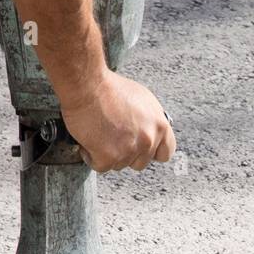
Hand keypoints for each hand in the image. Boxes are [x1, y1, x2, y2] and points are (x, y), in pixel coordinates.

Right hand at [60, 72, 176, 172]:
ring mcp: (129, 151)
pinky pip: (101, 166)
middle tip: (115, 137)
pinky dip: (92, 156)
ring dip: (108, 154)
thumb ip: (150, 121)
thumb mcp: (142, 100)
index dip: (152, 152)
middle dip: (127, 154)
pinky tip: (91, 139)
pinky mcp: (109, 158)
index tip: (143, 149)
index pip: (166, 152)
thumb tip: (150, 131)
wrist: (88, 87)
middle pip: (140, 163)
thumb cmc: (110, 89)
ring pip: (119, 165)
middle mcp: (147, 139)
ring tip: (101, 133)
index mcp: (159, 125)